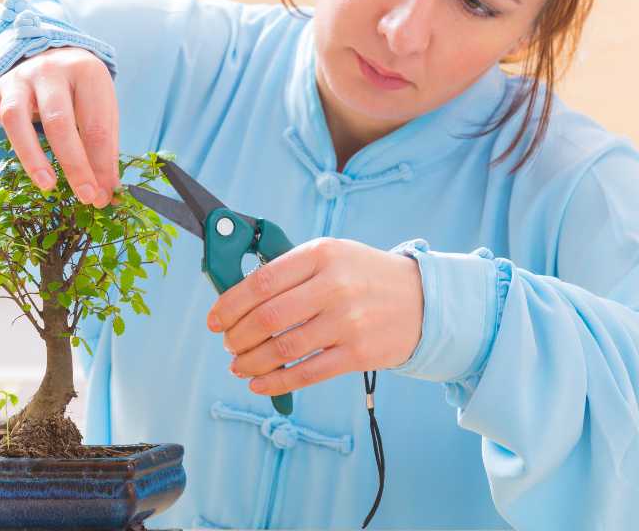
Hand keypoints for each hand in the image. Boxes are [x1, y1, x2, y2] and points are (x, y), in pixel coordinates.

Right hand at [0, 47, 118, 208]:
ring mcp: (17, 78)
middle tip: (85, 196)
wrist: (56, 57)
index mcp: (85, 72)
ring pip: (15, 116)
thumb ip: (104, 150)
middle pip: (57, 120)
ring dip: (30, 154)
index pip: (94, 124)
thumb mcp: (102, 111)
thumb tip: (107, 194)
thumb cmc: (82, 93)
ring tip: (47, 185)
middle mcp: (48, 71)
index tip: (103, 195)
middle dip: (73, 162)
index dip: (100, 163)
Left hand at [205, 238, 422, 395]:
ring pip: (283, 348)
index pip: (261, 281)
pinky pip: (308, 372)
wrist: (423, 300)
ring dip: (252, 361)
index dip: (229, 304)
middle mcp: (334, 286)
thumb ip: (289, 270)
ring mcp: (348, 321)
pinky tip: (260, 383)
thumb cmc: (364, 276)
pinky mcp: (359, 353)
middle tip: (228, 344)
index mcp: (321, 254)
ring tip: (239, 365)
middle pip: (267, 317)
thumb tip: (239, 298)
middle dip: (237, 336)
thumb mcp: (330, 255)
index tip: (214, 320)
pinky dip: (277, 382)